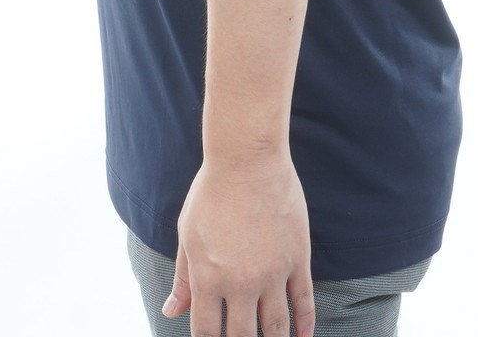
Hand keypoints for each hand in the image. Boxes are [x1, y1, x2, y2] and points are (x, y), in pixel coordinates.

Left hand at [162, 149, 315, 336]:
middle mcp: (241, 282)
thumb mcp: (188, 233)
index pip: (207, 333)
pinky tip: (303, 336)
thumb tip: (171, 311)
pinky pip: (305, 300)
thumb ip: (183, 277)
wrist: (247, 158)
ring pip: (277, 327)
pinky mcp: (298, 257)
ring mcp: (273, 272)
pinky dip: (306, 324)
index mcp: (208, 278)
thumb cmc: (212, 192)